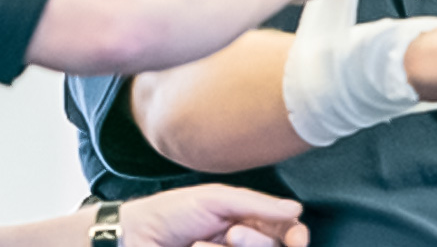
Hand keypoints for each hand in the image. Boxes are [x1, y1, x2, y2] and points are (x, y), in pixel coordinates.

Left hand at [121, 184, 308, 246]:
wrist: (133, 238)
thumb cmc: (172, 213)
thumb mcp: (216, 200)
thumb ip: (257, 205)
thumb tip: (296, 210)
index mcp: (246, 218)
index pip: (284, 228)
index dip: (296, 235)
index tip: (298, 240)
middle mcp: (242, 241)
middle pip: (271, 246)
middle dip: (256, 241)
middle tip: (231, 235)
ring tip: (202, 245)